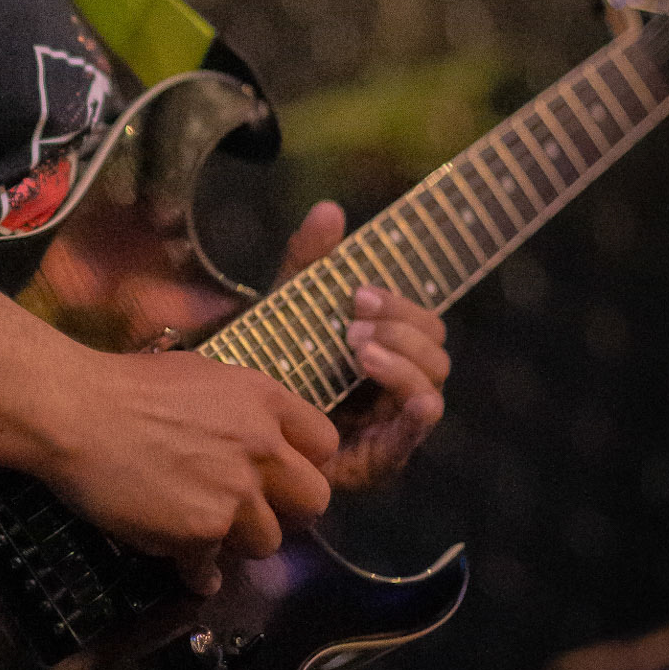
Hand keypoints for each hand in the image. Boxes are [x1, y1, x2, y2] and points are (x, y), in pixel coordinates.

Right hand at [44, 348, 338, 595]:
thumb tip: (254, 442)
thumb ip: (240, 412)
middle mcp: (261, 448)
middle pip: (314, 500)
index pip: (324, 443)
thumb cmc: (126, 386)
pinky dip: (196, 572)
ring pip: (267, 542)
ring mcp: (234, 494)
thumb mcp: (200, 377)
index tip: (280, 473)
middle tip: (253, 510)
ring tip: (203, 529)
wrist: (77, 412)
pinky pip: (212, 570)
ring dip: (238, 541)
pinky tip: (181, 564)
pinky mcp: (201, 532)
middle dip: (286, 510)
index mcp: (264, 401)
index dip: (305, 462)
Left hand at [278, 200, 447, 491]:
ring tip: (359, 353)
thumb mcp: (287, 309)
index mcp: (388, 348)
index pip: (422, 322)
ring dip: (403, 365)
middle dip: (401, 331)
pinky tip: (412, 401)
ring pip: (430, 389)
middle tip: (352, 326)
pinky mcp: (379, 460)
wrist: (233, 427)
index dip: (399, 304)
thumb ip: (309, 264)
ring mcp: (392, 425)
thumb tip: (330, 209)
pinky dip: (417, 416)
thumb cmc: (270, 365)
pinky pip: (412, 439)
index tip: (356, 293)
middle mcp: (398, 386)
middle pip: (434, 352)